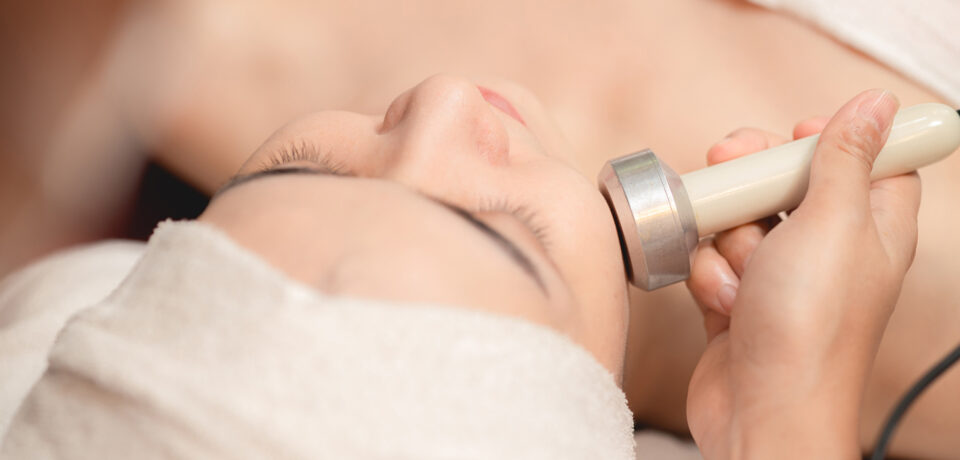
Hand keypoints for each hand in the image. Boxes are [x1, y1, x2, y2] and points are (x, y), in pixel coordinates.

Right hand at [684, 90, 919, 458]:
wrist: (762, 409)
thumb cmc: (809, 326)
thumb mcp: (833, 222)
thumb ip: (847, 158)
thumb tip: (876, 105)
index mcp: (871, 229)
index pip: (868, 163)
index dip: (834, 139)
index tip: (797, 133)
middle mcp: (828, 252)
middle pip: (789, 184)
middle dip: (751, 177)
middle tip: (727, 163)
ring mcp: (780, 278)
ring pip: (741, 221)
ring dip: (726, 236)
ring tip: (740, 272)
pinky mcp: (738, 302)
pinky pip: (712, 262)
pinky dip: (709, 275)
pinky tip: (721, 302)